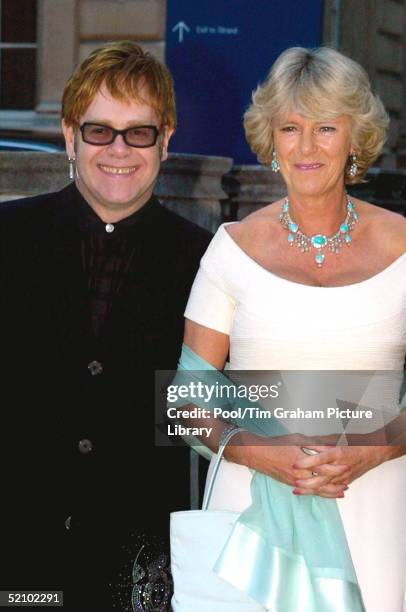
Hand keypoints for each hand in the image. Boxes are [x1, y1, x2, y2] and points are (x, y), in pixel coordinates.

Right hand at [226, 432, 349, 498]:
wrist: (258, 454)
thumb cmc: (276, 444)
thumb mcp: (296, 439)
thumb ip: (313, 444)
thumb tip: (328, 445)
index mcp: (302, 461)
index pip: (323, 467)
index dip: (336, 468)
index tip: (347, 466)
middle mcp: (299, 474)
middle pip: (322, 482)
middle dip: (336, 484)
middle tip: (348, 484)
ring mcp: (294, 481)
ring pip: (315, 490)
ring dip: (329, 492)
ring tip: (341, 493)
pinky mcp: (290, 484)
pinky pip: (307, 491)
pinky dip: (318, 493)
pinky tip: (325, 493)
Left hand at [292, 445, 396, 493]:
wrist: (373, 452)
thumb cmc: (355, 443)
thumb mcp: (337, 440)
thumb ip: (321, 443)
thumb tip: (305, 443)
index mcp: (337, 454)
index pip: (319, 459)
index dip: (306, 462)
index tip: (294, 464)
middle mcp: (339, 467)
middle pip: (320, 478)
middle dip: (306, 482)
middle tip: (293, 483)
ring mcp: (343, 477)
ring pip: (324, 487)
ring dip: (310, 490)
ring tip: (297, 491)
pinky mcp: (345, 482)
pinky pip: (332, 490)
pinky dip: (321, 493)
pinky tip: (311, 494)